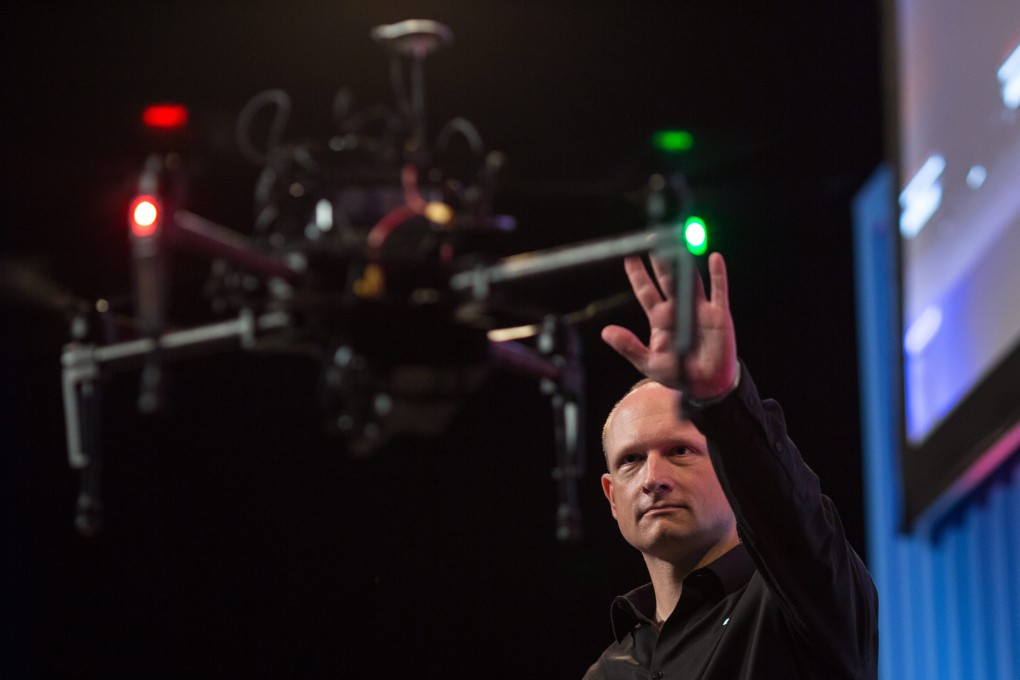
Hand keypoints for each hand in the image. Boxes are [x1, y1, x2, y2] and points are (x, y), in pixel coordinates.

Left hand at [601, 251, 737, 400]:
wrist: (707, 387)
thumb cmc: (679, 374)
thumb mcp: (649, 363)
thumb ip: (628, 346)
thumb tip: (606, 332)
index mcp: (660, 319)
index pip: (646, 291)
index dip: (637, 274)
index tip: (629, 257)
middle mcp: (678, 309)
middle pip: (667, 278)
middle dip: (660, 259)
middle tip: (653, 238)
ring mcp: (698, 309)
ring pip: (690, 279)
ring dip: (685, 262)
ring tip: (680, 241)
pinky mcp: (718, 314)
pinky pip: (718, 291)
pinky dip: (718, 274)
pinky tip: (714, 258)